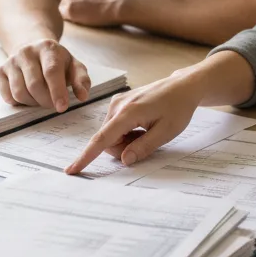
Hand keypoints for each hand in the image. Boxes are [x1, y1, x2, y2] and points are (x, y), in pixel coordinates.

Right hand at [0, 39, 90, 111]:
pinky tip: (28, 96)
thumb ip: (82, 80)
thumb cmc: (57, 62)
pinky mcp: (0, 71)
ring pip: (19, 92)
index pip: (51, 71)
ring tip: (41, 99)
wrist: (34, 49)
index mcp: (48, 48)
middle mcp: (27, 51)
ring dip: (32, 103)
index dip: (57, 91)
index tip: (62, 107)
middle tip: (53, 104)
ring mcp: (11, 61)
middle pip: (34, 84)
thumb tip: (83, 96)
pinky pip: (7, 95)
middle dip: (46, 101)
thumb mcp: (74, 66)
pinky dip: (19, 102)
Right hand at [65, 69, 205, 173]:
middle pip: (107, 140)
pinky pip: (115, 126)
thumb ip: (144, 147)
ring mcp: (117, 102)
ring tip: (147, 130)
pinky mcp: (120, 102)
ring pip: (111, 134)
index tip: (71, 170)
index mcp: (128, 113)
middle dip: (123, 148)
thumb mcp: (166, 132)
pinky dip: (126, 132)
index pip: (102, 139)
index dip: (86, 157)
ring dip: (126, 140)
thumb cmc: (178, 107)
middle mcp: (117, 105)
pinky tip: (143, 124)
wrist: (183, 86)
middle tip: (147, 140)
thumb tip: (124, 160)